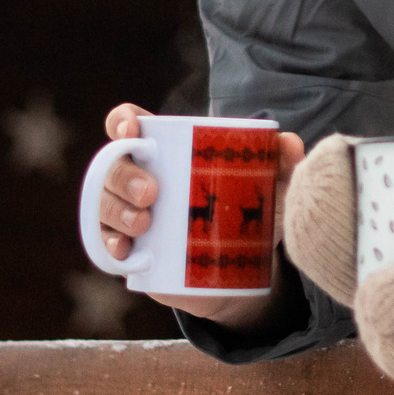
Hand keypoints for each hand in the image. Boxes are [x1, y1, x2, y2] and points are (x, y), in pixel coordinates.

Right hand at [98, 102, 304, 328]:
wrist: (242, 272)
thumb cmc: (246, 213)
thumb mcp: (267, 188)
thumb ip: (282, 163)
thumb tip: (290, 145)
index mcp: (165, 153)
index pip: (129, 126)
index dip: (122, 122)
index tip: (131, 130)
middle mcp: (140, 180)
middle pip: (113, 167)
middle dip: (124, 176)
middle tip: (152, 193)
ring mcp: (130, 216)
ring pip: (104, 205)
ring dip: (116, 210)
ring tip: (144, 223)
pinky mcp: (132, 253)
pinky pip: (106, 246)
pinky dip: (110, 246)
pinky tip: (125, 251)